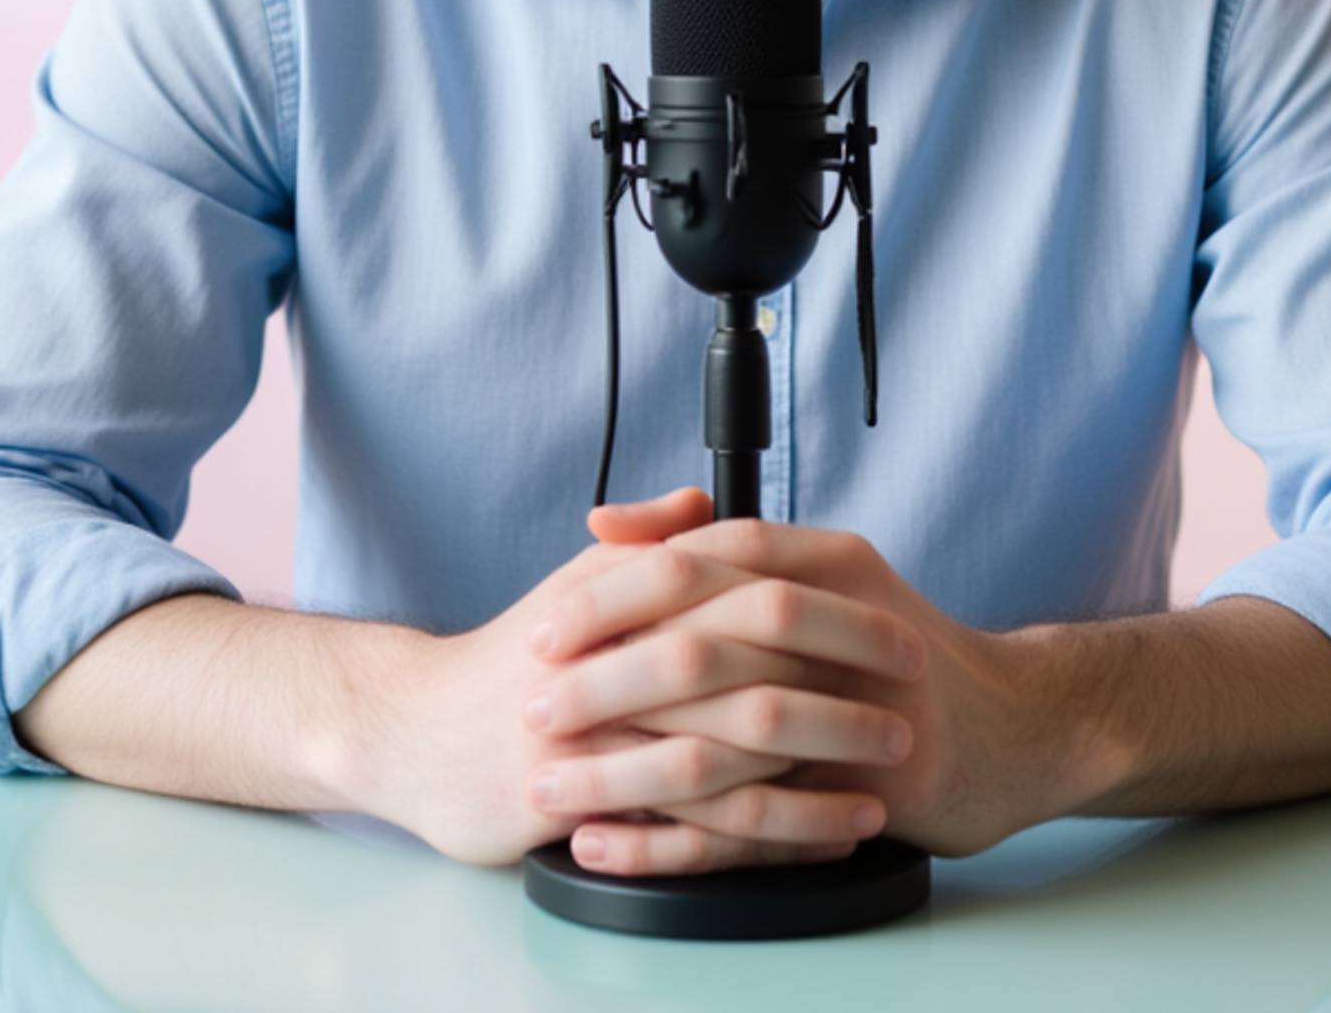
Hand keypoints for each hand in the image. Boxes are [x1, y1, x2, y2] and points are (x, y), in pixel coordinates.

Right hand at [345, 486, 877, 872]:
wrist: (417, 733)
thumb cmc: (512, 659)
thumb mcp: (575, 583)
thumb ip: (646, 542)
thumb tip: (703, 502)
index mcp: (623, 598)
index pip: (744, 590)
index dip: (826, 606)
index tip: (895, 618)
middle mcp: (615, 661)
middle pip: (751, 663)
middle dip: (841, 676)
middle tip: (913, 688)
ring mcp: (604, 738)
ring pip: (735, 747)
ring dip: (824, 757)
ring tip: (889, 761)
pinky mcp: (592, 806)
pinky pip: (701, 822)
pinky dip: (775, 827)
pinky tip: (827, 829)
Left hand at [527, 511, 1045, 872]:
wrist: (1015, 729)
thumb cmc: (901, 657)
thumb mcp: (823, 580)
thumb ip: (725, 555)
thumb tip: (611, 526)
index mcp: (829, 561)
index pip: (706, 558)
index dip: (620, 590)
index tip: (547, 621)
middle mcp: (847, 621)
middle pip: (708, 637)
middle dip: (608, 672)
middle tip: (533, 697)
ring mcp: (866, 702)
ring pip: (725, 731)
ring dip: (628, 760)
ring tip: (551, 781)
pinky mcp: (876, 781)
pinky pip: (756, 815)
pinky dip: (676, 836)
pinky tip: (614, 844)